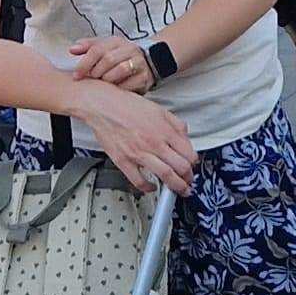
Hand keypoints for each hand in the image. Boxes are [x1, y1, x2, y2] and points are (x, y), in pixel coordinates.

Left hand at [67, 35, 156, 91]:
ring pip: (120, 70)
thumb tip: (72, 49)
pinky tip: (113, 90)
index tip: (76, 75)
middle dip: (96, 72)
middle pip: (109, 59)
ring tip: (102, 84)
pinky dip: (118, 88)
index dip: (85, 63)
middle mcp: (129, 50)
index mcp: (117, 41)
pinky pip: (129, 84)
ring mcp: (139, 63)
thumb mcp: (105, 48)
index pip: (98, 49)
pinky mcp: (144, 78)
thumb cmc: (120, 57)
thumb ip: (88, 47)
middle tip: (91, 80)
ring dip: (107, 79)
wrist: (147, 63)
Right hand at [79, 91, 196, 192]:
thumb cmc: (126, 105)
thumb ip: (175, 124)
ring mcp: (139, 153)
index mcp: (164, 130)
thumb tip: (185, 137)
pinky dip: (148, 188)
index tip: (192, 165)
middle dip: (189, 178)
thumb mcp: (158, 109)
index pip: (188, 152)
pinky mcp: (124, 161)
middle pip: (181, 167)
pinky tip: (152, 187)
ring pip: (165, 175)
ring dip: (176, 186)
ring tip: (179, 189)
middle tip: (189, 181)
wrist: (102, 105)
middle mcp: (154, 143)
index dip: (194, 162)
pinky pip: (139, 181)